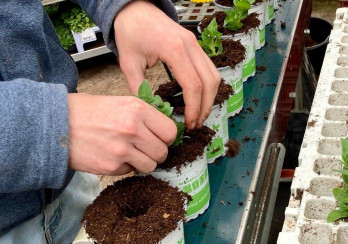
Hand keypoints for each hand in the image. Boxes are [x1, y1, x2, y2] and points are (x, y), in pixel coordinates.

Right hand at [67, 93, 177, 174]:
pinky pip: (131, 171)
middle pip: (163, 152)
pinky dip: (125, 167)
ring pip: (150, 165)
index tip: (159, 138)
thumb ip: (143, 116)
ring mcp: (123, 150)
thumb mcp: (119, 103)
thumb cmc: (87, 112)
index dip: (166, 137)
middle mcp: (133, 129)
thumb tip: (165, 132)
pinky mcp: (112, 166)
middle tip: (143, 148)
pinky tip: (113, 156)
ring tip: (129, 153)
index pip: (170, 132)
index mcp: (137, 109)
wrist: (56, 124)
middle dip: (155, 152)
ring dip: (143, 162)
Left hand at [114, 0, 220, 128]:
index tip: (188, 123)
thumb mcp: (128, 62)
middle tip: (195, 124)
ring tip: (199, 114)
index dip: (193, 108)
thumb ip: (139, 88)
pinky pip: (210, 69)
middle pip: (209, 83)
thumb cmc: (131, 31)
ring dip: (210, 98)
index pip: (193, 85)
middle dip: (205, 107)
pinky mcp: (196, 46)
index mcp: (174, 49)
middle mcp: (190, 45)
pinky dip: (208, 87)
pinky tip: (199, 99)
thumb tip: (149, 110)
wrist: (135, 8)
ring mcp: (196, 44)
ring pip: (214, 76)